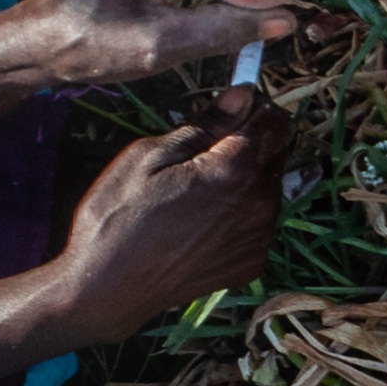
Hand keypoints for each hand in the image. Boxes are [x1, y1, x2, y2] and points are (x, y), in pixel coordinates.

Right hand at [24, 91, 294, 345]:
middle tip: (206, 149)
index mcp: (235, 171)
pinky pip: (260, 222)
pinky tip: (203, 218)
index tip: (232, 107)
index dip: (256, 107)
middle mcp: (260, 205)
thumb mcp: (148, 156)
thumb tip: (243, 95)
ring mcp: (260, 238)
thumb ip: (205, 125)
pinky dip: (242, 211)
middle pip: (277, 153)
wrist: (109, 289)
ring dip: (248, 177)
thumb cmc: (118, 218)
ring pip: (271, 187)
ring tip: (198, 188)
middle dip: (251, 142)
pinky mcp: (252, 262)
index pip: (274, 121)